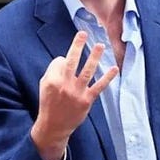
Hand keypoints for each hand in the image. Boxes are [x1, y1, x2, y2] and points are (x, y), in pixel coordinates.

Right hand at [31, 31, 118, 159]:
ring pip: (87, 71)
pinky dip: (107, 77)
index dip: (63, 61)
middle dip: (77, 45)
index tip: (64, 65)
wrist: (54, 126)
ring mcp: (77, 92)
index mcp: (52, 80)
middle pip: (71, 61)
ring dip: (95, 57)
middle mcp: (64, 84)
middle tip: (83, 33)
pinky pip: (99, 86)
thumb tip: (65, 59)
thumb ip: (54, 72)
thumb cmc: (49, 103)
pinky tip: (114, 69)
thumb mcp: (44, 86)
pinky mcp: (87, 100)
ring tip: (100, 45)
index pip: (60, 61)